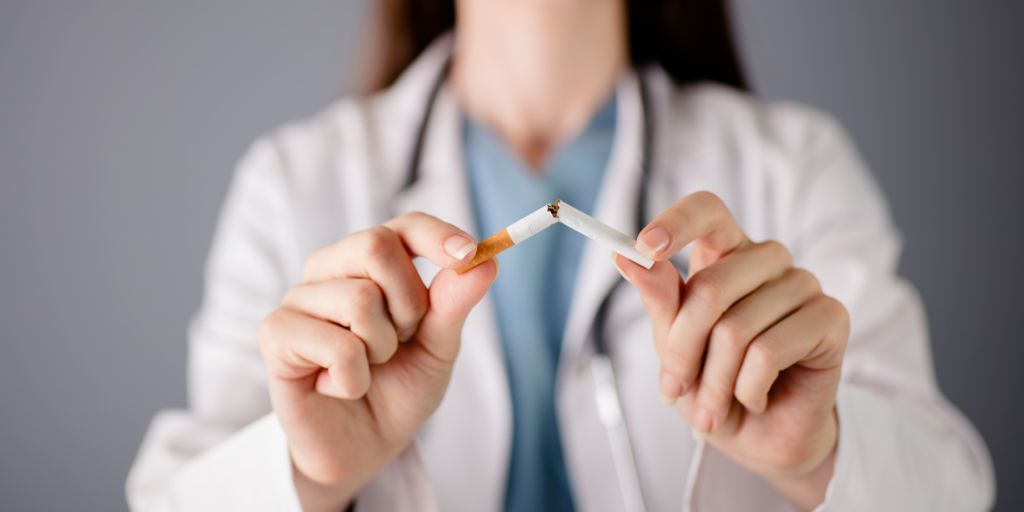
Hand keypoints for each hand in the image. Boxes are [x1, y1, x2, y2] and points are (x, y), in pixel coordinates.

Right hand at [258, 213, 496, 511]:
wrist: (363, 447)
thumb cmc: (399, 388)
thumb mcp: (438, 347)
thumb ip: (454, 304)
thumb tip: (485, 262)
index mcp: (370, 262)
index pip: (405, 226)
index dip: (437, 235)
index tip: (469, 254)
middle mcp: (330, 269)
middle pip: (376, 245)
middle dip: (408, 304)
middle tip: (402, 341)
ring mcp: (298, 298)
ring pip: (360, 299)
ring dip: (381, 348)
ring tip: (368, 367)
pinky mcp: (276, 334)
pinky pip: (338, 345)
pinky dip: (354, 378)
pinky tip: (339, 386)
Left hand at [614, 192, 848, 510]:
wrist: (760, 437)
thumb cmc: (714, 383)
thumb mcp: (674, 345)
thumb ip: (659, 299)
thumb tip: (624, 257)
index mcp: (725, 253)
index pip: (707, 210)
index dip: (676, 222)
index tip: (642, 248)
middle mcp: (767, 260)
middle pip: (712, 286)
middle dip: (682, 349)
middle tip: (673, 388)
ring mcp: (803, 284)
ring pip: (736, 329)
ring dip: (714, 382)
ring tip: (712, 406)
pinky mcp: (831, 317)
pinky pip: (769, 352)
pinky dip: (748, 388)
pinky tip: (753, 397)